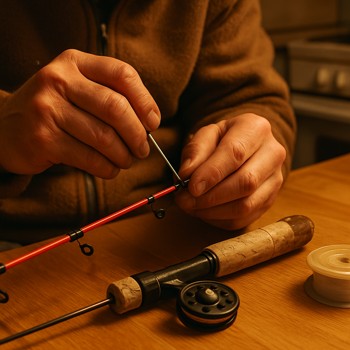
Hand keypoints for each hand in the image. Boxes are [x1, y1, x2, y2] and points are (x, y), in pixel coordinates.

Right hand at [0, 49, 159, 177]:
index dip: (145, 101)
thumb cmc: (53, 109)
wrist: (4, 127)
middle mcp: (59, 80)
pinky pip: (89, 158)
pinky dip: (107, 168)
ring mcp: (47, 109)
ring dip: (123, 155)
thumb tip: (149, 123)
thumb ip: (109, 95)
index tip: (153, 123)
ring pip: (104, 137)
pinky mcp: (42, 139)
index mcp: (74, 62)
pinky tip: (110, 169)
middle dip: (137, 134)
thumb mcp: (77, 89)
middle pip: (116, 107)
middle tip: (143, 149)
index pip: (122, 74)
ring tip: (126, 161)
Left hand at [175, 114, 285, 229]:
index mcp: (256, 129)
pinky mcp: (269, 201)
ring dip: (213, 211)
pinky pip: (243, 218)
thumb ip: (195, 151)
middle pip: (246, 182)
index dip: (212, 173)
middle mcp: (273, 153)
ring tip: (191, 206)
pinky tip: (204, 211)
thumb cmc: (222, 140)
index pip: (235, 153)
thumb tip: (186, 175)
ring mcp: (275, 180)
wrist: (244, 147)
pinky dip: (219, 219)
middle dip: (210, 196)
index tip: (191, 187)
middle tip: (184, 200)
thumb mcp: (206, 135)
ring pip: (246, 205)